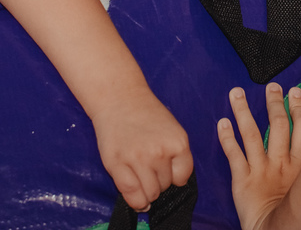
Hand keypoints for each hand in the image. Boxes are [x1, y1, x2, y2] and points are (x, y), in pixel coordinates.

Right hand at [89, 87, 193, 210]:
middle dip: (159, 181)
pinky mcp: (117, 164)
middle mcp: (160, 152)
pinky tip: (138, 199)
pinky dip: (136, 202)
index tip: (165, 169)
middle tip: (148, 166)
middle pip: (165, 186)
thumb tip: (177, 185)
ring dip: (147, 191)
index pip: (182, 177)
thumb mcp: (172, 129)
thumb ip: (176, 155)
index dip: (173, 175)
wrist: (119, 98)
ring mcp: (138, 159)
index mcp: (178, 142)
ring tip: (141, 175)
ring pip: (150, 193)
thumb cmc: (146, 114)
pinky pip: (132, 195)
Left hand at [217, 83, 300, 229]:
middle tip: (271, 87)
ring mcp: (262, 171)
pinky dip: (227, 138)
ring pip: (252, 134)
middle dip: (275, 103)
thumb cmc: (294, 214)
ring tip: (236, 92)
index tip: (294, 92)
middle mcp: (281, 164)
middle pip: (279, 126)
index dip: (298, 108)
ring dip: (243, 111)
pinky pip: (234, 155)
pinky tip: (222, 122)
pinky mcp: (243, 180)